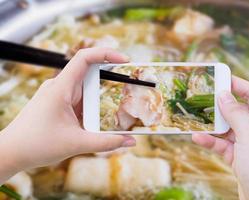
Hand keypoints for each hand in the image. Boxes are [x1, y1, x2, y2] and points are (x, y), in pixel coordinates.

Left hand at [0, 48, 135, 183]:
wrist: (10, 153)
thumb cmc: (36, 145)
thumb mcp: (77, 144)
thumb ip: (106, 143)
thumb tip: (131, 142)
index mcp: (61, 88)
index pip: (84, 58)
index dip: (106, 54)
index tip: (124, 59)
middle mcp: (59, 87)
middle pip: (90, 75)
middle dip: (109, 82)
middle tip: (128, 89)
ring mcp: (58, 95)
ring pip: (86, 91)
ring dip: (100, 100)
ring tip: (113, 114)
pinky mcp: (58, 105)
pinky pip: (80, 101)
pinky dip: (91, 109)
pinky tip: (96, 122)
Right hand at [192, 76, 248, 199]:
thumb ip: (236, 113)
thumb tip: (223, 95)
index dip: (238, 86)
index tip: (220, 78)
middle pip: (240, 113)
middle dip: (221, 106)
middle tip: (201, 98)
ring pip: (229, 131)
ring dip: (212, 126)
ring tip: (195, 118)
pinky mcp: (242, 161)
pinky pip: (224, 147)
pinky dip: (211, 142)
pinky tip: (197, 138)